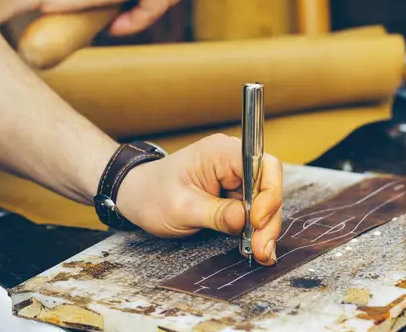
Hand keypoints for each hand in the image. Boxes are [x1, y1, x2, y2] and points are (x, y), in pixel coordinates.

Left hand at [116, 134, 283, 265]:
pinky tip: (256, 246)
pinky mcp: (233, 192)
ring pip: (264, 201)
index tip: (257, 221)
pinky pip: (253, 209)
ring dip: (264, 228)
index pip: (262, 164)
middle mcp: (231, 159)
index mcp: (219, 152)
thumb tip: (247, 221)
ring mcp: (233, 176)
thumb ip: (217, 214)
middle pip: (268, 186)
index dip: (268, 193)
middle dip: (268, 219)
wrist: (136, 195)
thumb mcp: (182, 208)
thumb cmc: (152, 194)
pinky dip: (256, 229)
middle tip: (262, 249)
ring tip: (260, 252)